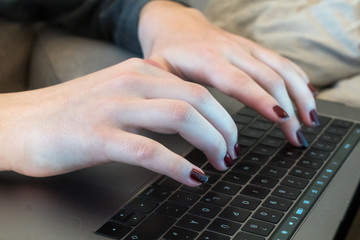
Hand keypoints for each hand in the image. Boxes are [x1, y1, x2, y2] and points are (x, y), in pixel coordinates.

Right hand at [0, 58, 238, 185]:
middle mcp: (131, 82)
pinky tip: (191, 178)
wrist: (20, 123)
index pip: (196, 87)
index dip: (223, 115)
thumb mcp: (118, 93)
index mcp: (139, 71)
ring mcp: (115, 107)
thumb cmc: (71, 113)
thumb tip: (189, 119)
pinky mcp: (100, 136)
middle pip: (198, 100)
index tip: (230, 136)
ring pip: (182, 118)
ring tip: (218, 165)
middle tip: (231, 153)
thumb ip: (151, 98)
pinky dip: (179, 167)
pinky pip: (151, 151)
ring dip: (210, 144)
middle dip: (225, 130)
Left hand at [139, 1, 318, 146]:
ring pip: (281, 67)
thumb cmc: (166, 51)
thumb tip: (175, 122)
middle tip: (297, 136)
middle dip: (288, 108)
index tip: (281, 119)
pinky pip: (281, 60)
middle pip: (268, 77)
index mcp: (206, 59)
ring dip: (300, 94)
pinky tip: (309, 94)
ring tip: (311, 120)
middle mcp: (230, 50)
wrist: (175, 25)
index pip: (239, 81)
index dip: (262, 100)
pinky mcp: (252, 48)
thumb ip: (166, 92)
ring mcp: (244, 47)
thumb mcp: (156, 71)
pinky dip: (298, 78)